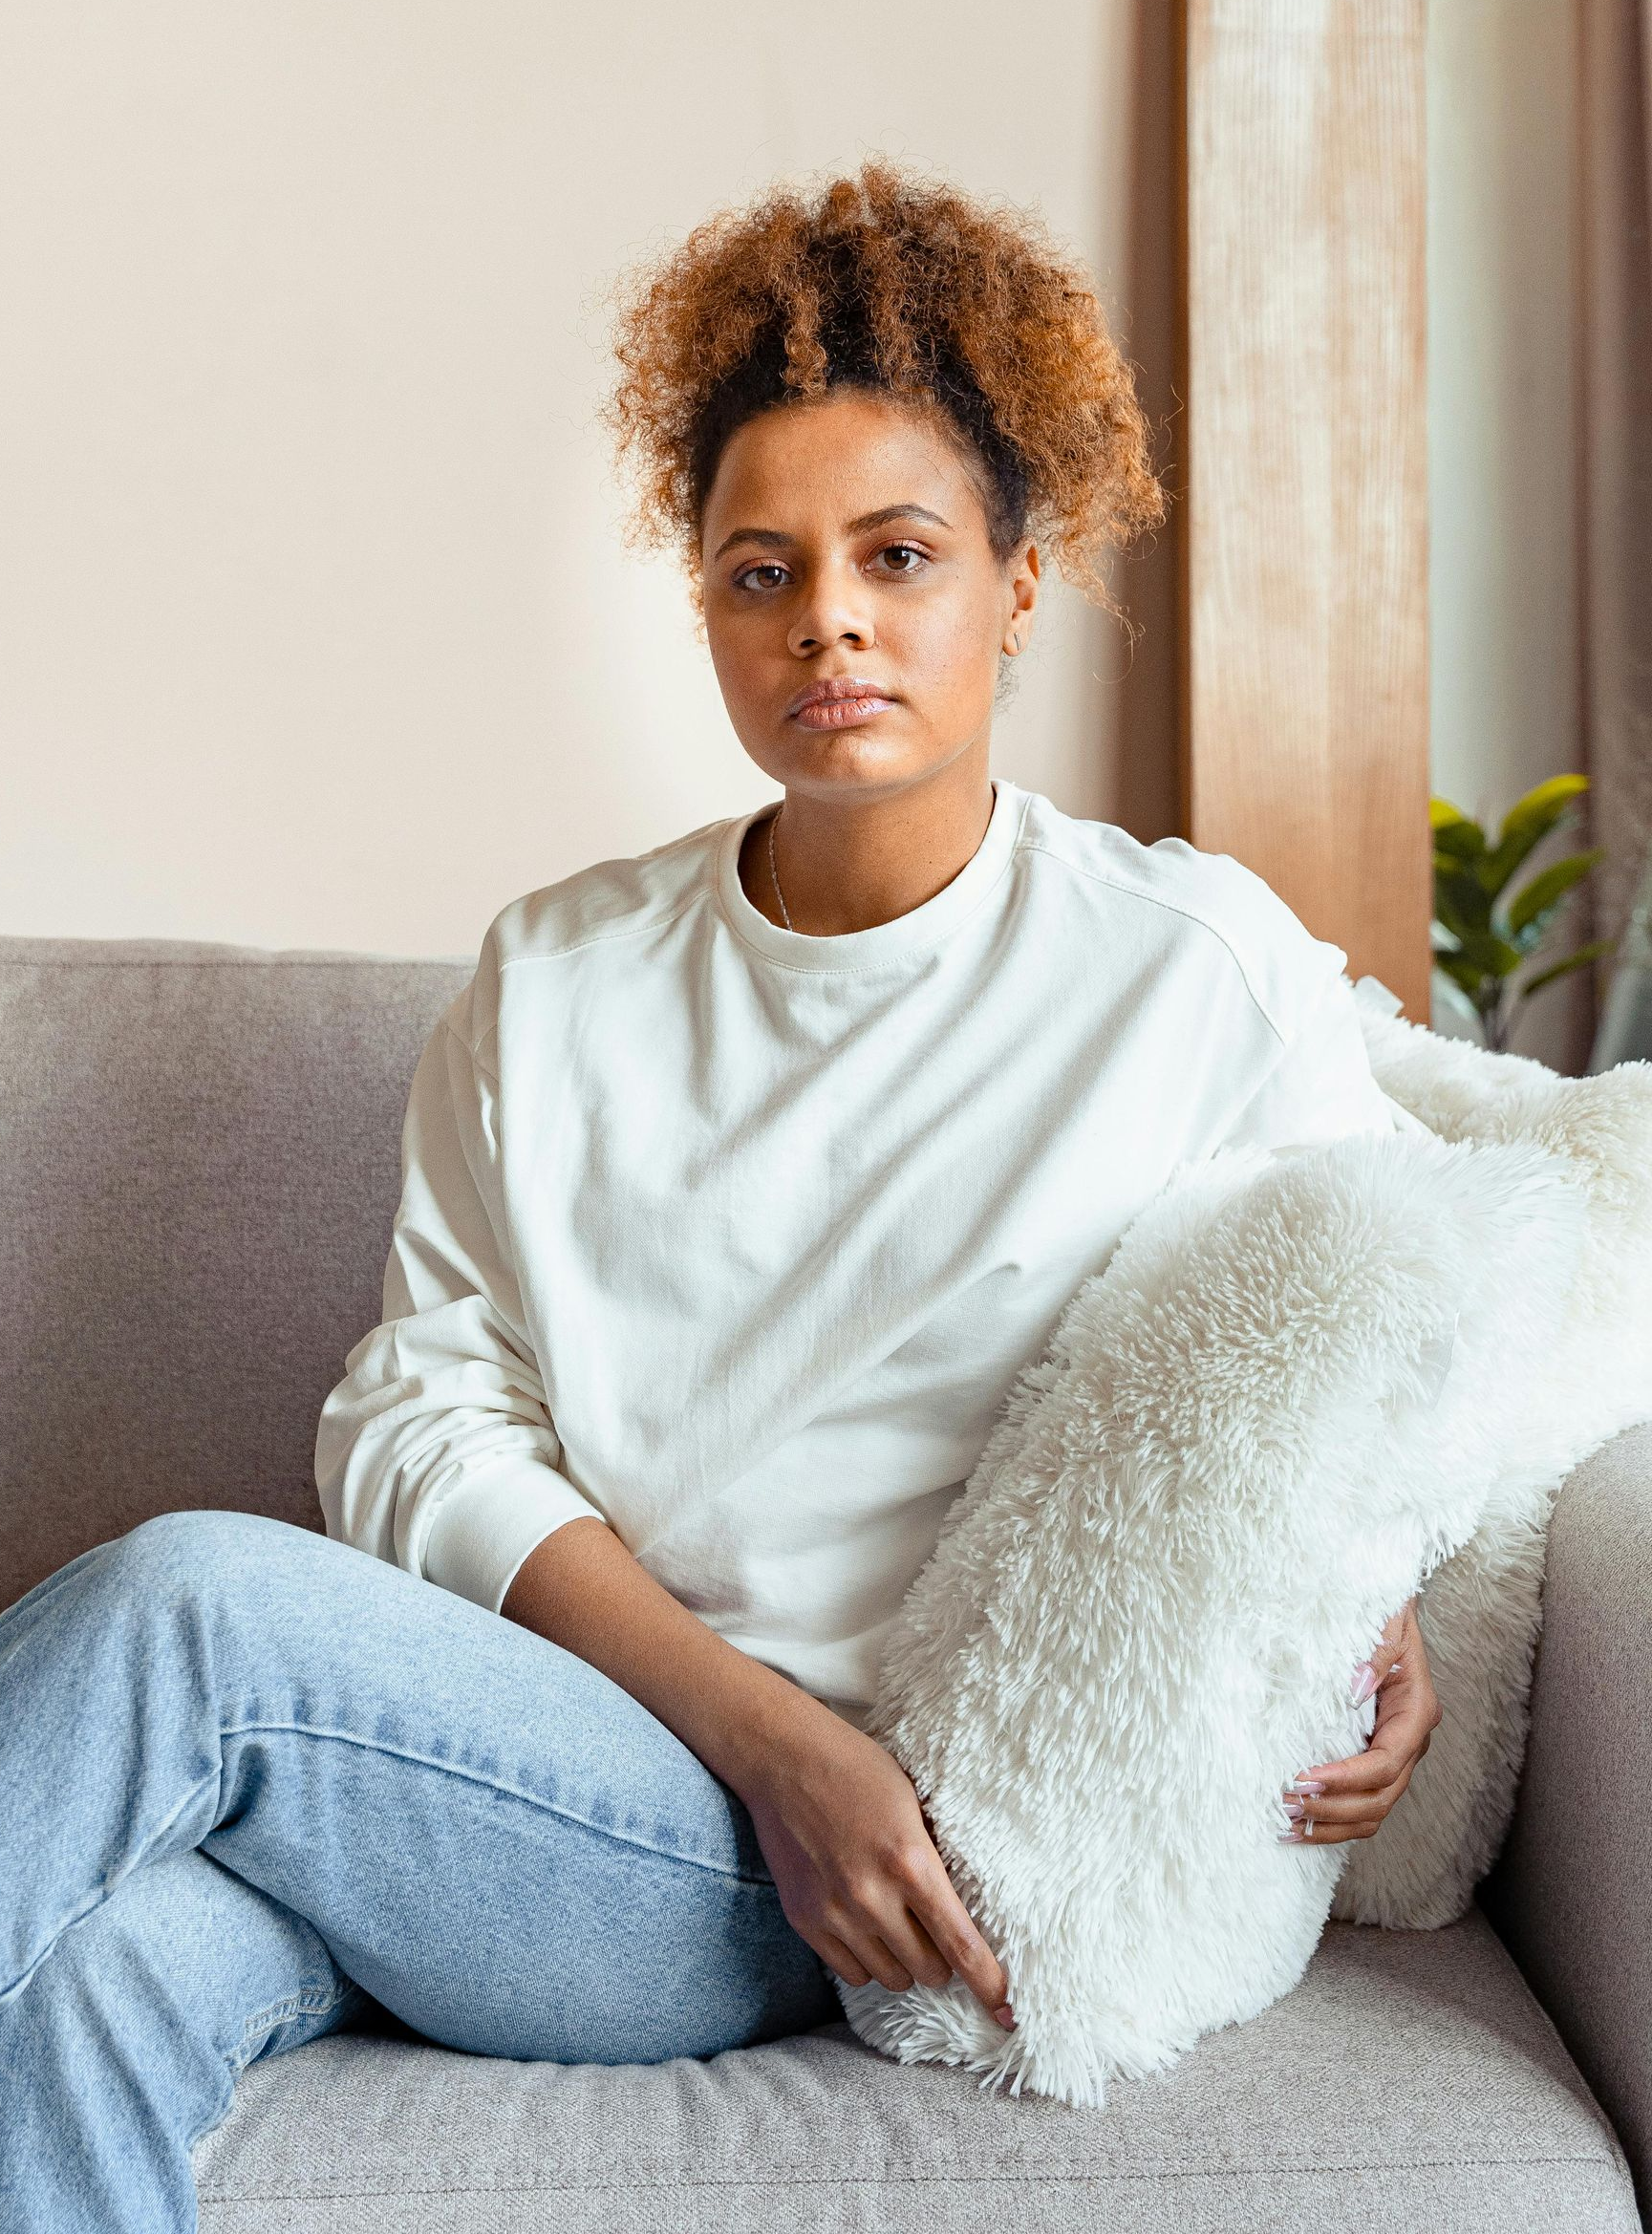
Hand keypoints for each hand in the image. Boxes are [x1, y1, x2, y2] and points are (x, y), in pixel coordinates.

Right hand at [736, 1697, 1015, 2030]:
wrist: (784, 1759)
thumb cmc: (858, 1771)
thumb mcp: (915, 1804)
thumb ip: (937, 1859)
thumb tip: (968, 1911)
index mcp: (911, 1863)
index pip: (962, 1946)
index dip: (990, 1986)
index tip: (1007, 2012)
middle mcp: (873, 1897)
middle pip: (929, 1971)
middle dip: (942, 1960)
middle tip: (938, 1933)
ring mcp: (834, 1913)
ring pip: (891, 1978)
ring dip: (904, 1962)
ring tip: (899, 1925)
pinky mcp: (804, 1920)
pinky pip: (851, 1973)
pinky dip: (867, 1961)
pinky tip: (867, 1928)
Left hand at [1280, 1597, 1441, 1844]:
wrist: (1387, 1611)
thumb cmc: (1383, 1613)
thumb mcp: (1386, 1621)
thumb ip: (1376, 1651)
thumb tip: (1357, 1685)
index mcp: (1416, 1713)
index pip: (1385, 1762)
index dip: (1345, 1778)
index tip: (1303, 1778)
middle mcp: (1411, 1741)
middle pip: (1381, 1797)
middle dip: (1333, 1807)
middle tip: (1285, 1803)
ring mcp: (1397, 1755)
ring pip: (1373, 1811)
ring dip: (1331, 1824)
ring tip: (1286, 1824)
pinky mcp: (1378, 1760)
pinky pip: (1363, 1804)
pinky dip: (1334, 1822)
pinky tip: (1299, 1826)